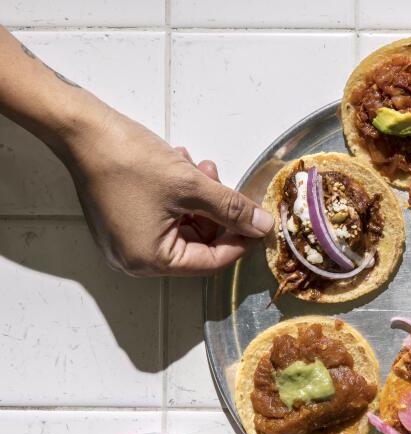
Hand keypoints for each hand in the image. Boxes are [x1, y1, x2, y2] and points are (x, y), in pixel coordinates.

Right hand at [61, 108, 273, 275]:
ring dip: (199, 196)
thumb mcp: (192, 186)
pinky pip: (162, 215)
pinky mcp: (120, 220)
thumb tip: (262, 226)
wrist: (82, 129)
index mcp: (150, 260)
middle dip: (215, 210)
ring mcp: (125, 240)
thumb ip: (232, 209)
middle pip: (196, 243)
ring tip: (199, 166)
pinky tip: (180, 164)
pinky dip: (178, 194)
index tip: (257, 222)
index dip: (240, 240)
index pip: (210, 261)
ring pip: (182, 224)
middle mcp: (134, 258)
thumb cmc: (129, 160)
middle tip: (219, 179)